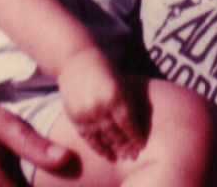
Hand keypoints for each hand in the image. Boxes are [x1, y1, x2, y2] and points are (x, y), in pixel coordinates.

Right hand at [56, 47, 146, 162]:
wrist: (75, 59)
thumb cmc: (104, 68)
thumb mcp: (120, 82)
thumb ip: (127, 103)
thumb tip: (138, 127)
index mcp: (115, 95)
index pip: (129, 124)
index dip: (136, 137)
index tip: (142, 146)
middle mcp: (100, 106)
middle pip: (116, 134)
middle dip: (126, 147)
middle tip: (133, 156)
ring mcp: (86, 113)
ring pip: (102, 139)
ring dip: (112, 150)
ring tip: (120, 158)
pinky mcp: (75, 117)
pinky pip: (88, 138)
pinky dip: (97, 147)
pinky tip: (105, 153)